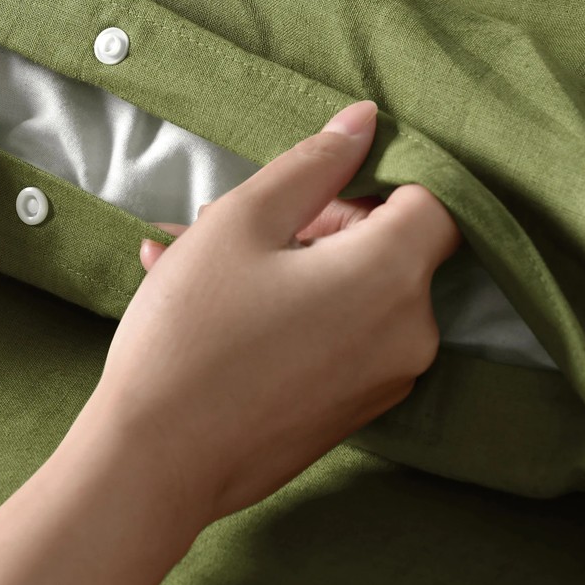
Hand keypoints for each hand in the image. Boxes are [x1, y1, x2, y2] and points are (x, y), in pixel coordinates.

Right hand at [86, 99, 462, 530]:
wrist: (154, 463)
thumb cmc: (193, 333)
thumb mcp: (242, 223)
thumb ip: (312, 164)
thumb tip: (365, 121)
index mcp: (392, 277)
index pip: (430, 199)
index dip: (372, 178)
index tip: (306, 184)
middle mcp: (407, 335)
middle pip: (383, 246)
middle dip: (308, 220)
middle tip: (221, 216)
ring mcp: (381, 382)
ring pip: (346, 290)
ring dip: (281, 262)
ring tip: (190, 255)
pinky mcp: (350, 412)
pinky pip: (331, 336)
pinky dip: (284, 309)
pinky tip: (203, 299)